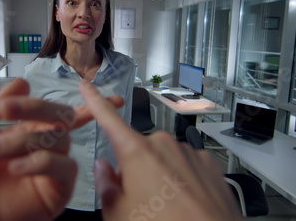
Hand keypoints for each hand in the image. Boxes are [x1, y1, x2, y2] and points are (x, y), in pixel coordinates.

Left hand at [0, 78, 122, 220]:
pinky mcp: (57, 191)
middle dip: (36, 110)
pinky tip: (14, 168)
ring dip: (21, 141)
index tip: (7, 107)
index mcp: (28, 130)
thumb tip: (23, 83)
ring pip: (59, 140)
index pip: (50, 110)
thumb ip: (4, 100)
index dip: (42, 104)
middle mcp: (43, 147)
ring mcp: (51, 169)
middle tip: (4, 112)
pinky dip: (40, 162)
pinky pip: (66, 168)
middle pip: (62, 118)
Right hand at [79, 80, 242, 220]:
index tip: (88, 86)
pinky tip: (183, 203)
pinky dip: (180, 181)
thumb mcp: (118, 214)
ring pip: (162, 159)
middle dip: (134, 169)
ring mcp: (188, 152)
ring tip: (165, 207)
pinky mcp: (207, 163)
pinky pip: (185, 166)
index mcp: (137, 152)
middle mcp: (164, 145)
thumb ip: (106, 185)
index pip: (109, 119)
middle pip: (137, 150)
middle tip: (138, 199)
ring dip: (159, 176)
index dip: (95, 101)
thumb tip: (103, 168)